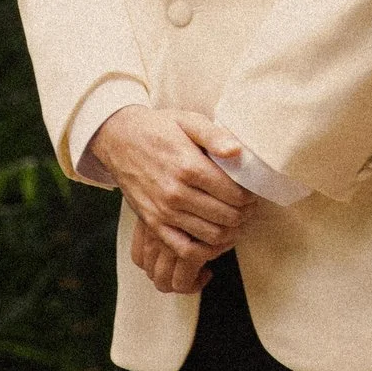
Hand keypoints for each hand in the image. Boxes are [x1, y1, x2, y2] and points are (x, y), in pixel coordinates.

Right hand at [91, 106, 256, 280]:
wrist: (118, 140)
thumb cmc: (158, 128)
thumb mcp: (188, 120)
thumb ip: (215, 135)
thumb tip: (237, 152)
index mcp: (189, 166)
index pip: (234, 193)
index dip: (250, 196)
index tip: (252, 192)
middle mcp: (176, 193)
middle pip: (227, 216)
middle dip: (245, 213)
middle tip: (248, 207)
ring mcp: (163, 212)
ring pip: (211, 235)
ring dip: (230, 231)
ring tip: (236, 220)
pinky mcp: (153, 224)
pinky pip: (184, 249)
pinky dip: (205, 250)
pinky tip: (214, 237)